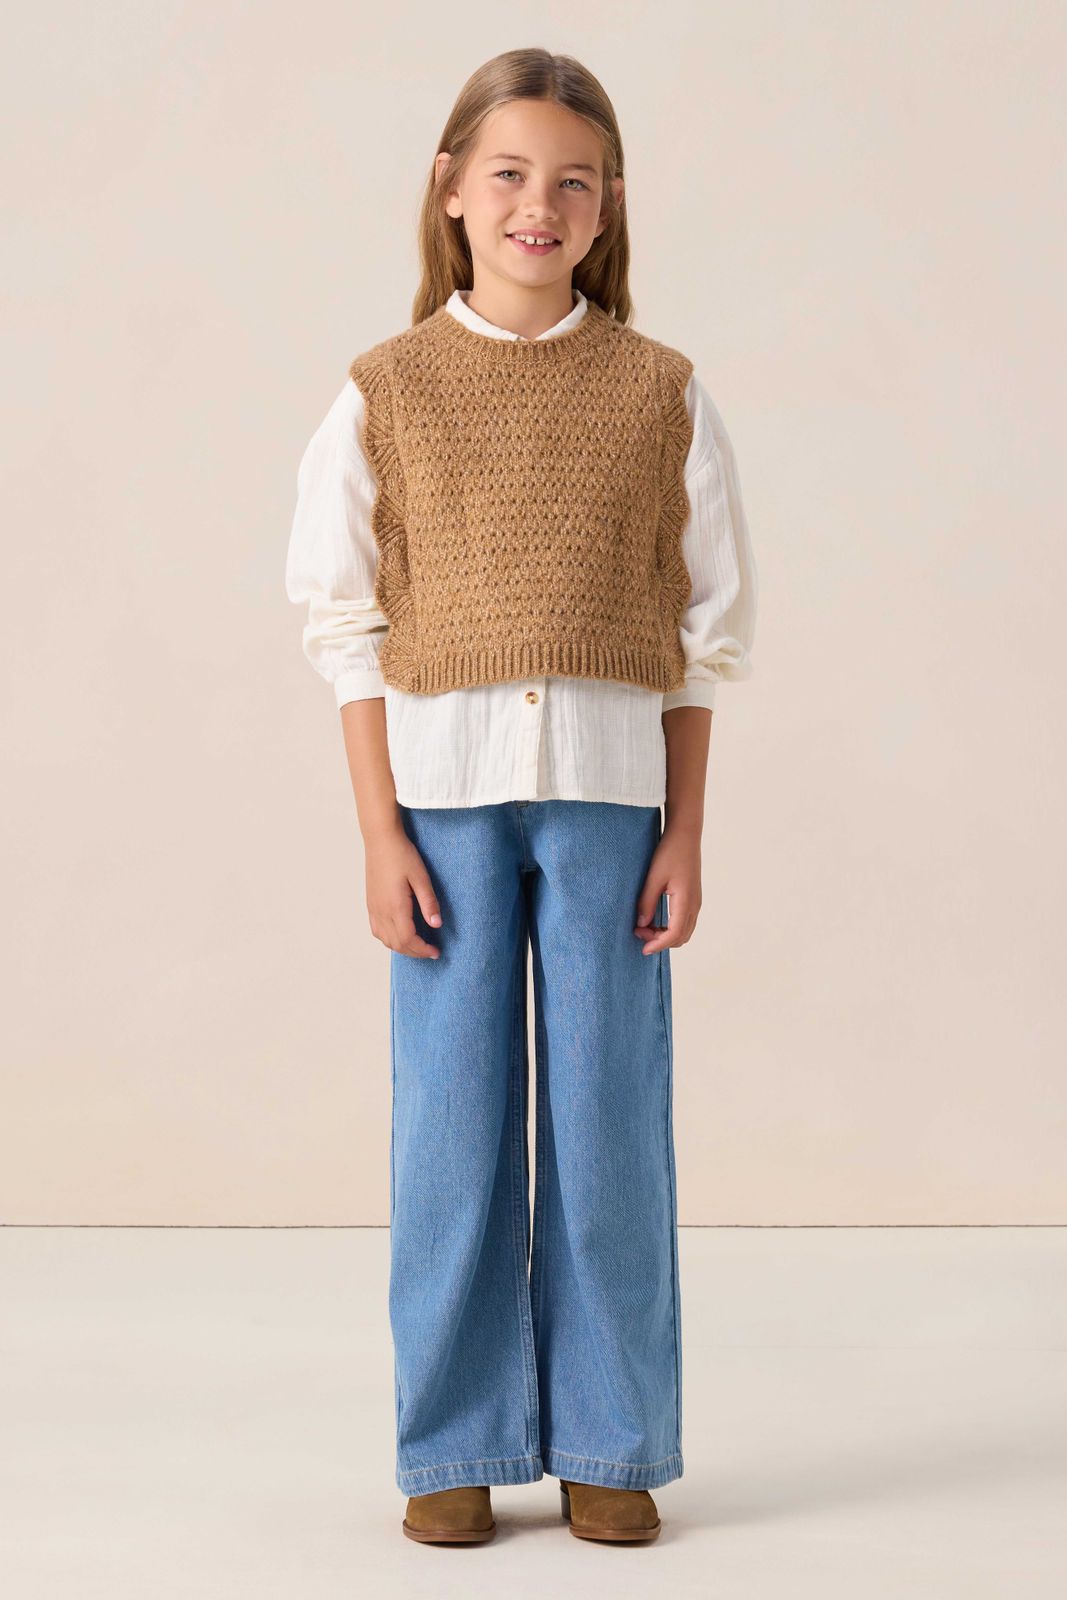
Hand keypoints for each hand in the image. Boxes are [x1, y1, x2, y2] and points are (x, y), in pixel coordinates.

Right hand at [365, 823, 442, 958]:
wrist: (381, 840)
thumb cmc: (401, 855)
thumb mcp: (421, 877)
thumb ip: (429, 902)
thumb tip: (437, 925)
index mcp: (395, 907)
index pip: (408, 939)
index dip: (422, 950)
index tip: (436, 952)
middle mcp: (381, 911)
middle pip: (397, 944)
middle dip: (415, 952)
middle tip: (430, 951)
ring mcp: (373, 908)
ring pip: (385, 939)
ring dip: (402, 947)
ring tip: (417, 945)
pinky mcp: (371, 903)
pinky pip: (376, 930)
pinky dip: (389, 939)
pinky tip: (399, 934)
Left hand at [633, 823, 701, 953]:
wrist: (686, 836)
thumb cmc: (670, 853)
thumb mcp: (654, 877)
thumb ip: (647, 902)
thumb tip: (641, 924)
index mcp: (686, 901)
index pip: (673, 934)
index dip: (658, 944)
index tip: (643, 948)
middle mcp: (694, 905)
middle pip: (681, 937)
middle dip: (660, 941)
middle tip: (639, 932)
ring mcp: (695, 902)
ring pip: (684, 932)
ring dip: (666, 935)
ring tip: (645, 927)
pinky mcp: (693, 898)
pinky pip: (685, 922)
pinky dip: (671, 928)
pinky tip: (655, 920)